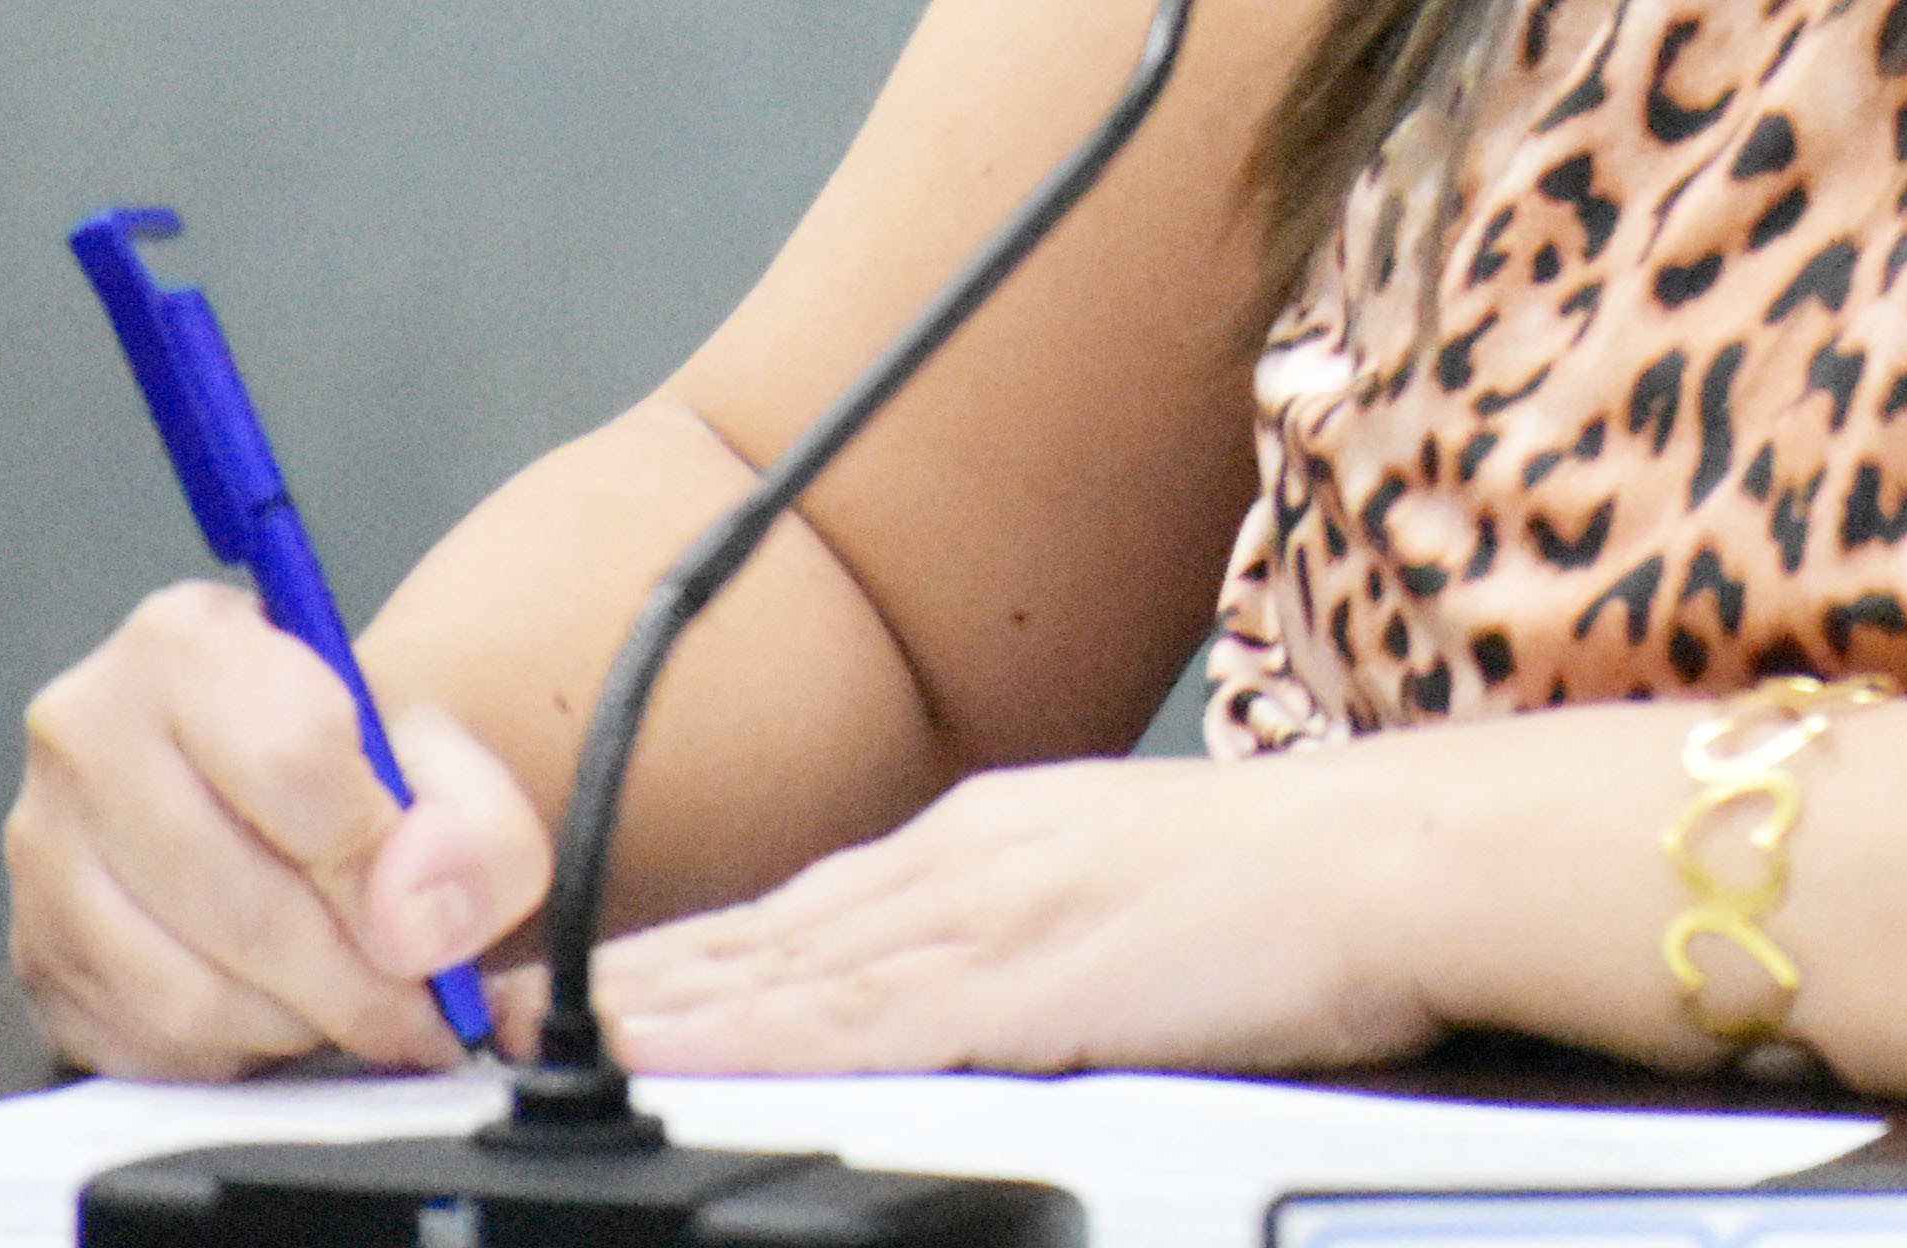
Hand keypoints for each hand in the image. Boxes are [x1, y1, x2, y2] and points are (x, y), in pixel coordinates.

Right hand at [10, 578, 552, 1075]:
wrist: (282, 788)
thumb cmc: (349, 763)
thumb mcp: (446, 761)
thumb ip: (472, 829)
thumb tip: (417, 924)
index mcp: (187, 643)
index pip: (292, 760)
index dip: (379, 862)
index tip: (430, 918)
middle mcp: (86, 733)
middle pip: (239, 901)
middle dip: (354, 980)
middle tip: (423, 1008)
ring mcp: (42, 853)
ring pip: (187, 994)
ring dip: (298, 1024)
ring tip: (356, 1002)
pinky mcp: (34, 955)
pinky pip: (146, 1046)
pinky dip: (237, 1053)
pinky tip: (282, 1012)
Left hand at [585, 750, 1440, 1076]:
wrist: (1399, 855)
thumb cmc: (1296, 895)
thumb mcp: (1124, 896)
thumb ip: (1032, 945)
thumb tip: (971, 1000)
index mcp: (990, 849)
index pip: (802, 909)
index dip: (685, 953)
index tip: (585, 983)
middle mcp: (966, 866)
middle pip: (765, 934)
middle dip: (632, 977)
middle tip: (506, 1006)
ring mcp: (989, 914)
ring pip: (785, 970)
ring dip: (661, 1007)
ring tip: (548, 1036)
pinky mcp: (1025, 975)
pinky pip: (862, 1019)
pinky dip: (759, 1037)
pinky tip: (687, 1057)